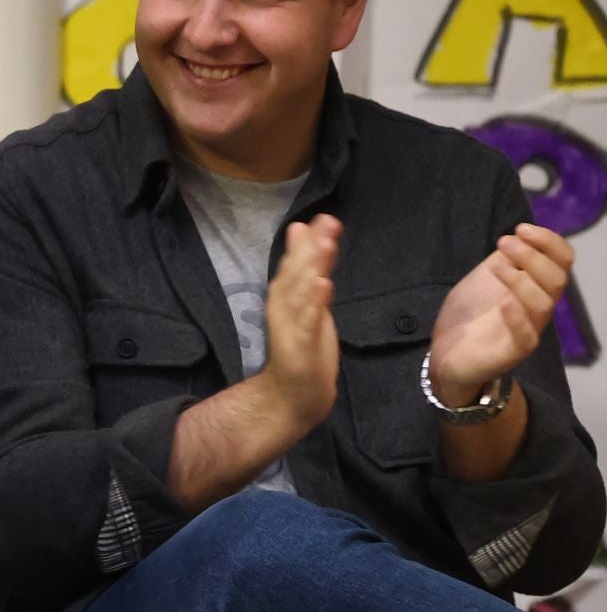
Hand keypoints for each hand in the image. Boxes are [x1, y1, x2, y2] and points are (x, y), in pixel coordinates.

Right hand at [255, 215, 341, 432]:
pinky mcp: (301, 344)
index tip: (323, 218)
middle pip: (296, 272)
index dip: (308, 242)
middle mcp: (285, 306)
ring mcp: (292, 325)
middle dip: (310, 247)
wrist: (294, 393)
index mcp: (287, 297)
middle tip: (325, 222)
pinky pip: (308, 319)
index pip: (297, 264)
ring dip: (310, 266)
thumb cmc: (304, 347)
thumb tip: (306, 233)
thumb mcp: (309, 304)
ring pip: (301, 291)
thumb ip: (308, 269)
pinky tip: (322, 284)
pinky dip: (314, 301)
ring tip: (324, 245)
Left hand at [429, 223, 571, 405]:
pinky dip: (517, 317)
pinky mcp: (513, 352)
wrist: (447, 354)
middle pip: (556, 279)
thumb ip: (503, 259)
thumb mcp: (484, 278)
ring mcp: (528, 330)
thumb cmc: (469, 314)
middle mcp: (538, 307)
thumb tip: (518, 235)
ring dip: (522, 279)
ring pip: (544, 303)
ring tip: (497, 265)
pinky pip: (527, 336)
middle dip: (533, 255)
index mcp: (536, 286)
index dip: (549, 241)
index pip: (561, 261)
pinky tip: (503, 302)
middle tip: (504, 242)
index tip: (521, 228)